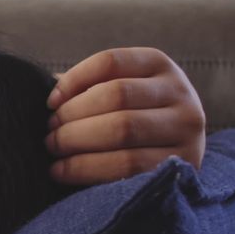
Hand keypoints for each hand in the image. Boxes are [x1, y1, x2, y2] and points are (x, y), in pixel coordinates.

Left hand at [44, 47, 205, 184]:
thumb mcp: (116, 92)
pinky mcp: (183, 163)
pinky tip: (63, 171)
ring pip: (123, 130)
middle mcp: (180, 91)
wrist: (173, 155)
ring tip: (53, 150)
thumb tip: (48, 93)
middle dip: (72, 117)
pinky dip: (87, 168)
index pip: (110, 62)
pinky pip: (128, 166)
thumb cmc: (129, 117)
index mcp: (158, 65)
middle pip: (116, 96)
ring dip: (77, 142)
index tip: (50, 104)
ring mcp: (186, 127)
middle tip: (48, 134)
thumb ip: (87, 88)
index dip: (73, 81)